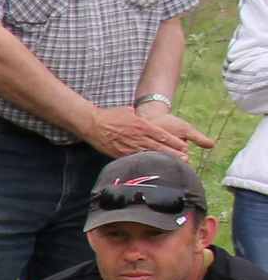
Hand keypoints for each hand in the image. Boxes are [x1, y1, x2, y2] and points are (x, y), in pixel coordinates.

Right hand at [82, 102, 209, 155]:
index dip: (175, 142)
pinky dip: (146, 164)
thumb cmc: (110, 116)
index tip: (185, 147)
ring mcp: (130, 147)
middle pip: (160, 147)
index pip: (163, 135)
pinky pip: (136, 160)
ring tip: (173, 166)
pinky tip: (153, 167)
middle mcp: (138, 137)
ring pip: (150, 155)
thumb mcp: (128, 111)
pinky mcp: (121, 154)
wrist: (93, 124)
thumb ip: (139, 116)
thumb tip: (142, 118)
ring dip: (162, 160)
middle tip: (186, 159)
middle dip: (174, 154)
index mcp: (143, 125)